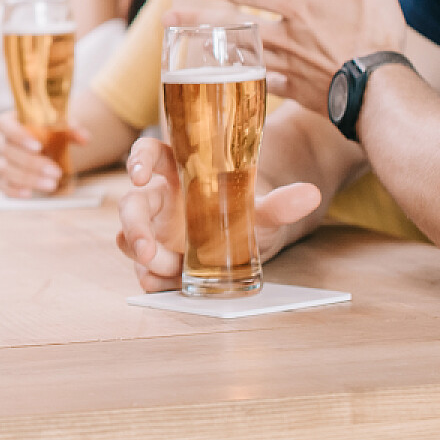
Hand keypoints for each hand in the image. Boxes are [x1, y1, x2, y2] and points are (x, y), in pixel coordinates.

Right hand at [0, 109, 82, 196]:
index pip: (6, 127)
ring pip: (7, 171)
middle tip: (56, 172)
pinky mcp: (2, 178)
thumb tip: (84, 138)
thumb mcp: (56, 125)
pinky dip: (15, 191)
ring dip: (29, 179)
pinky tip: (30, 193)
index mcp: (7, 123)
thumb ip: (70, 129)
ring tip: (52, 184)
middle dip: (33, 164)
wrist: (40, 144)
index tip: (38, 146)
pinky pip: (3, 187)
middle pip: (9, 152)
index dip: (20, 137)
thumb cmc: (45, 131)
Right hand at [114, 137, 320, 291]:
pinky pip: (142, 268)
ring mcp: (156, 231)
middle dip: (133, 227)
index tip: (138, 175)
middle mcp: (161, 201)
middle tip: (147, 249)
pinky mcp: (157, 259)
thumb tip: (311, 194)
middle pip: (130, 204)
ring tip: (168, 270)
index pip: (149, 154)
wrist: (250, 243)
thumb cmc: (248, 214)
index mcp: (179, 174)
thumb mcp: (264, 211)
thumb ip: (281, 203)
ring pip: (128, 237)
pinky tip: (164, 285)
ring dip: (141, 256)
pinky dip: (150, 278)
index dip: (137, 160)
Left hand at [172, 0, 407, 115]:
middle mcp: (285, 35)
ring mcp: (289, 66)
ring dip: (213, 51)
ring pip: (242, 56)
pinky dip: (250, 83)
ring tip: (187, 50)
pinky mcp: (299, 92)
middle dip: (197, 20)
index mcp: (297, 6)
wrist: (384, 89)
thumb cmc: (377, 33)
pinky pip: (266, 86)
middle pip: (232, 26)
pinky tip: (239, 83)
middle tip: (166, 18)